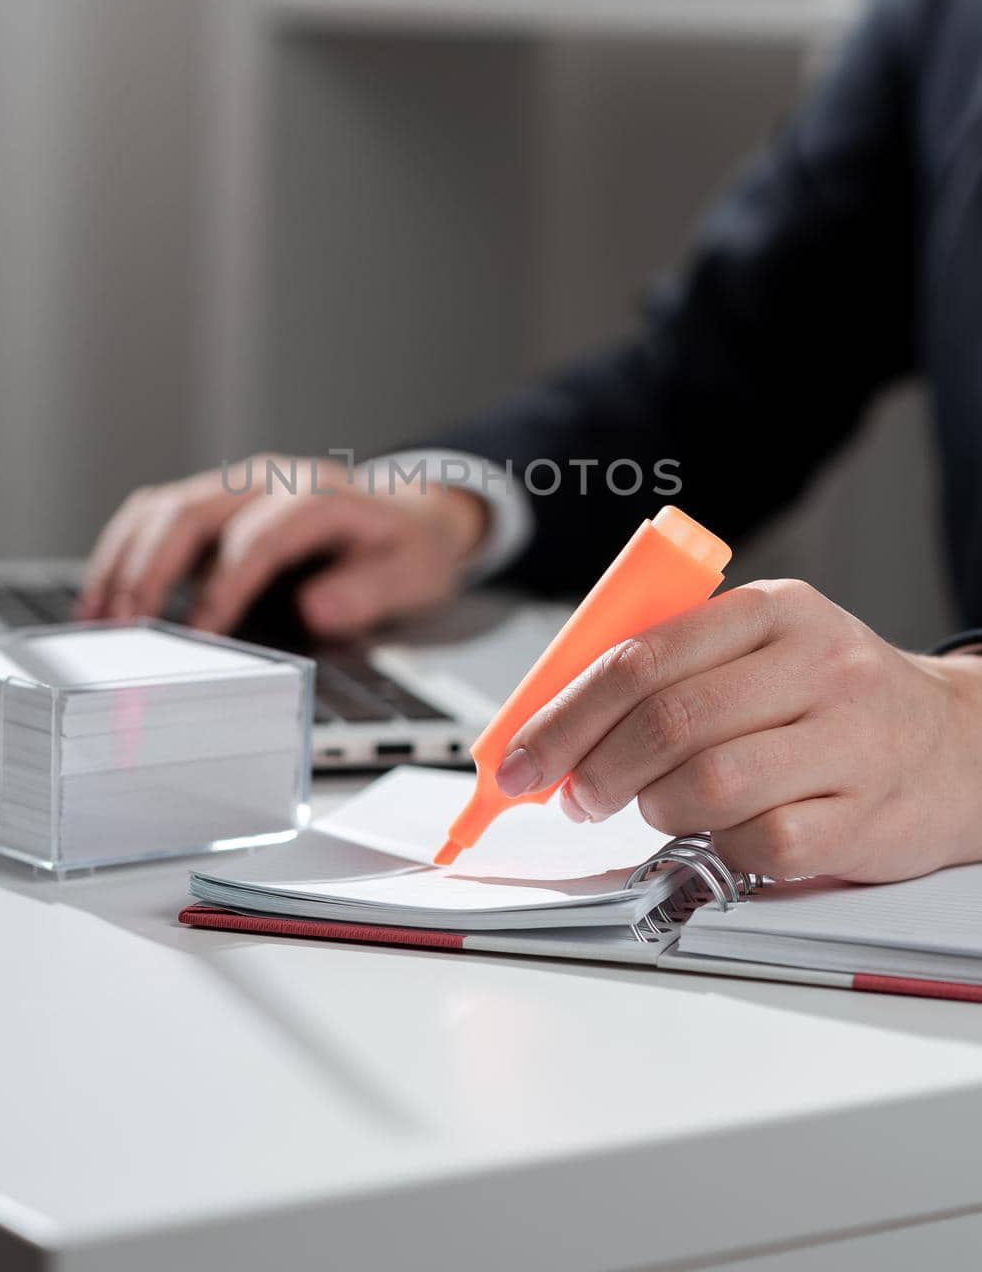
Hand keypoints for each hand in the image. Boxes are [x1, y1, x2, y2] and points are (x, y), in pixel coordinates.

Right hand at [77, 455, 486, 637]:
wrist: (405, 518)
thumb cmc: (404, 551)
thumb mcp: (411, 574)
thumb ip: (367, 592)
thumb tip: (313, 608)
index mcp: (316, 496)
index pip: (257, 536)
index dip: (226, 585)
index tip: (201, 635)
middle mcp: (265, 482)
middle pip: (192, 512)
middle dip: (152, 571)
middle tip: (126, 628)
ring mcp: (231, 488)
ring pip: (160, 509)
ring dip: (123, 561)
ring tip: (97, 618)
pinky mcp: (209, 505)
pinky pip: (152, 518)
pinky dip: (120, 554)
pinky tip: (101, 599)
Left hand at [495, 579, 981, 882]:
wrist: (957, 745)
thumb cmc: (831, 698)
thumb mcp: (761, 648)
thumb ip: (672, 666)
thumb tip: (554, 718)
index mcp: (773, 611)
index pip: (643, 657)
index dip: (566, 714)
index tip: (520, 756)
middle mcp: (816, 665)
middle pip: (669, 721)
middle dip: (595, 768)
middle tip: (572, 795)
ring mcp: (846, 741)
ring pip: (708, 785)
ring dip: (654, 808)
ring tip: (652, 806)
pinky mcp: (863, 816)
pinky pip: (760, 842)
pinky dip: (719, 845)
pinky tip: (720, 832)